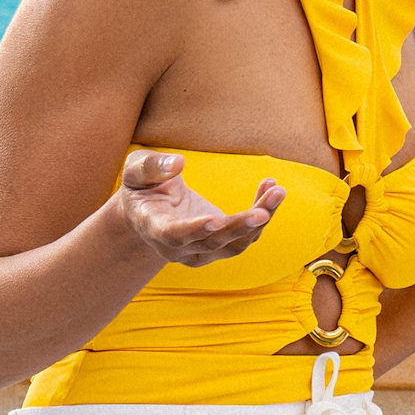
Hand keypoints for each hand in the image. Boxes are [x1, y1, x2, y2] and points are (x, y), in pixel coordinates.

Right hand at [113, 149, 278, 267]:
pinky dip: (262, 212)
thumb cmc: (143, 186)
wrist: (150, 209)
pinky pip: (247, 234)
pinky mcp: (221, 244)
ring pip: (235, 244)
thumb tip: (178, 163)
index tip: (215, 220)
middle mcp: (178, 247)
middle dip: (240, 225)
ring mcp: (201, 251)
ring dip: (260, 221)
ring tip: (277, 192)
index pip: (174, 235)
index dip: (194, 230)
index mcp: (153, 227)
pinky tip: (271, 187)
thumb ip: (152, 167)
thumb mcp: (136, 170)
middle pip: (213, 243)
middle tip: (264, 208)